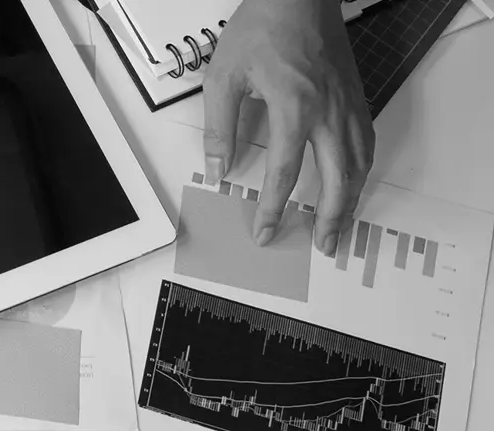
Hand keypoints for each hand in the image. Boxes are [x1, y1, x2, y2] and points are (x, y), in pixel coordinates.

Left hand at [202, 0, 372, 255]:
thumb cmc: (260, 30)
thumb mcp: (223, 77)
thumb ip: (219, 128)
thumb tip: (218, 169)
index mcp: (294, 109)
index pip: (284, 174)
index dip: (275, 209)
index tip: (266, 233)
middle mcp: (328, 112)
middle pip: (338, 179)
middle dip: (330, 218)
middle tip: (323, 247)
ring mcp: (348, 104)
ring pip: (359, 163)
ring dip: (351, 199)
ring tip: (340, 226)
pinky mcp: (356, 96)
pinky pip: (366, 141)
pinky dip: (361, 169)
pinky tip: (353, 182)